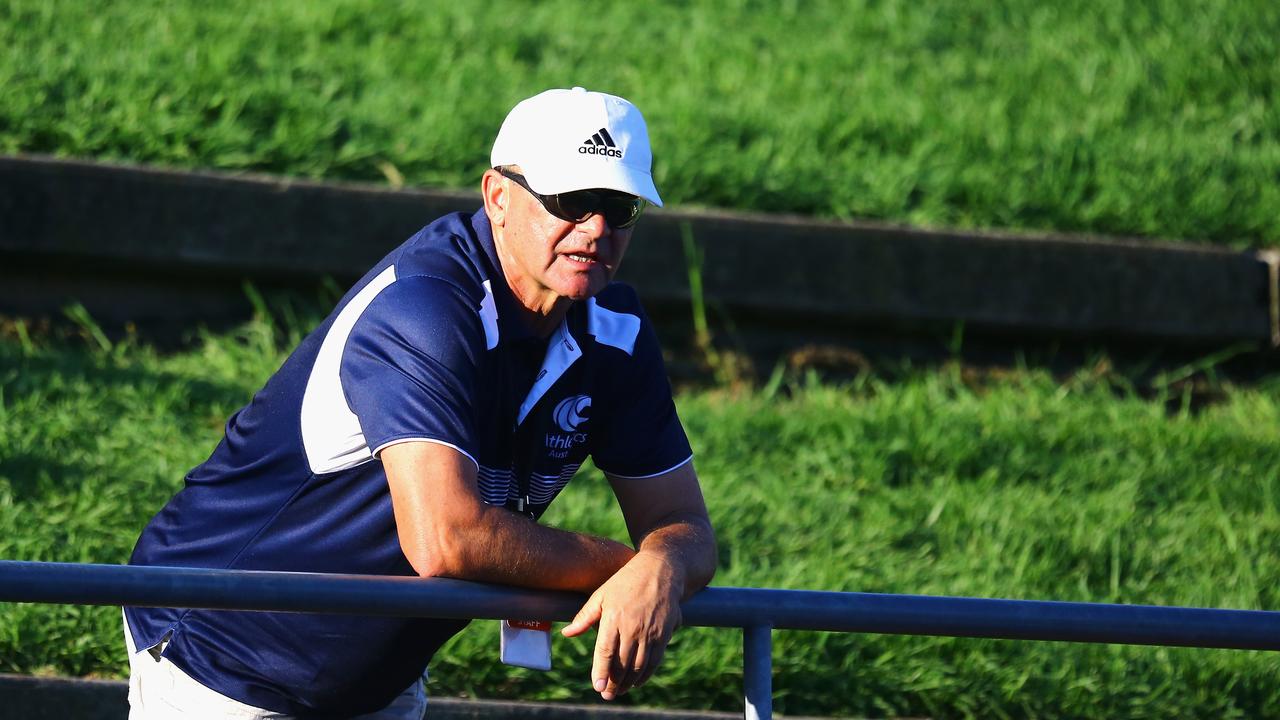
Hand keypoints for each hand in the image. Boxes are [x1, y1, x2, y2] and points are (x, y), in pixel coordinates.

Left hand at [560, 552, 683, 699]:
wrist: (661, 570)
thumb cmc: (626, 581)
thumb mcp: (601, 594)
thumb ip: (584, 617)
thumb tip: (567, 634)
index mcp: (614, 617)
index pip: (606, 651)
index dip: (601, 671)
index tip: (597, 687)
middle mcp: (633, 627)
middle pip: (622, 663)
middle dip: (614, 683)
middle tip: (607, 695)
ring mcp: (650, 631)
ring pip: (639, 666)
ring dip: (629, 683)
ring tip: (619, 691)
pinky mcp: (664, 634)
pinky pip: (654, 661)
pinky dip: (645, 675)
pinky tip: (637, 681)